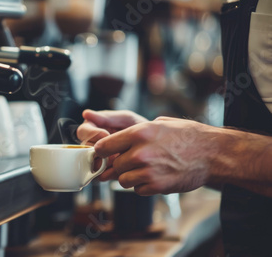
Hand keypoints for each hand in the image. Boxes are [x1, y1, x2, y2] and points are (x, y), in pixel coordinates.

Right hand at [77, 110, 147, 180]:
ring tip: (117, 159)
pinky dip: (108, 173)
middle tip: (113, 150)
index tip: (105, 134)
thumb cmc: (139, 129)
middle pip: (84, 148)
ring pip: (90, 163)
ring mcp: (97, 158)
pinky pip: (98, 175)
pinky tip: (117, 168)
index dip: (93, 134)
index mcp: (94, 128)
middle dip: (99, 150)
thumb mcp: (126, 119)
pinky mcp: (103, 172)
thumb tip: (86, 113)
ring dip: (103, 163)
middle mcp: (92, 144)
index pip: (83, 131)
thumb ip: (107, 118)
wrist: (154, 147)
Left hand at [94, 117, 217, 195]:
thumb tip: (117, 139)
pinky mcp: (157, 186)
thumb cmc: (188, 136)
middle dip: (121, 165)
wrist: (213, 154)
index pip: (105, 145)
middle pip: (115, 165)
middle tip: (132, 162)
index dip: (102, 151)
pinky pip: (137, 190)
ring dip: (131, 177)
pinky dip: (143, 186)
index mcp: (139, 133)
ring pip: (123, 180)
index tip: (102, 153)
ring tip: (145, 169)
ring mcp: (148, 171)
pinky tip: (155, 177)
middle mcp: (141, 152)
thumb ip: (137, 131)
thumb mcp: (161, 124)